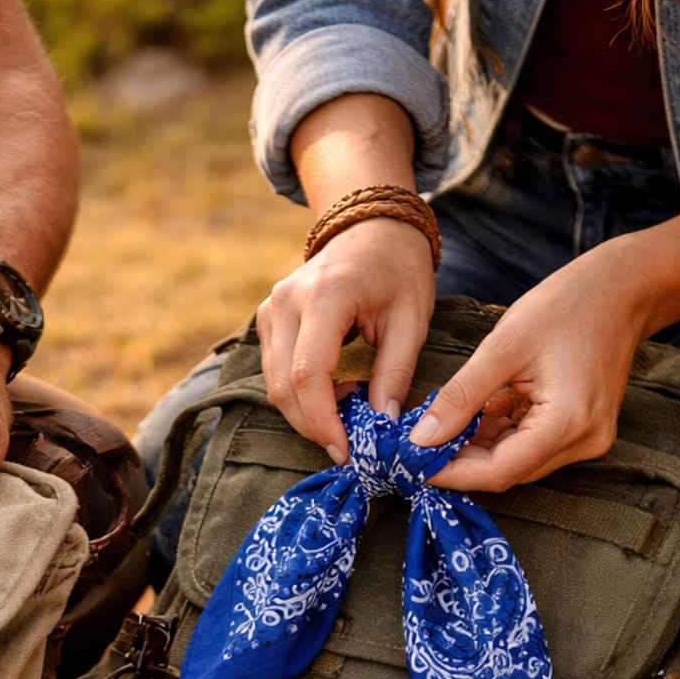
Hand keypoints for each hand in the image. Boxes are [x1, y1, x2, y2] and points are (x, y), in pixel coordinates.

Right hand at [257, 217, 435, 461]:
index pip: (308, 374)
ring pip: (273, 384)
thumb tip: (382, 425)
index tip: (345, 451)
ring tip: (347, 413)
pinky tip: (335, 392)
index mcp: (325, 296)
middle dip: (313, 425)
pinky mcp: (267, 318)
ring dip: (306, 412)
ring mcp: (270, 309)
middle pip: (283, 386)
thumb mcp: (412, 320)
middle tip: (347, 446)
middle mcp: (286, 301)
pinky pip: (274, 371)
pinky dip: (300, 394)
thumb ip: (395, 373)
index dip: (323, 421)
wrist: (371, 227)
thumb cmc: (399, 269)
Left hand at [410, 245, 645, 490]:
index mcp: (568, 422)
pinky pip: (531, 444)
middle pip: (508, 470)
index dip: (451, 473)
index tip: (412, 464)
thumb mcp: (503, 346)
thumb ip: (460, 397)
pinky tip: (472, 417)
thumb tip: (421, 438)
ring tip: (439, 427)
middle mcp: (583, 441)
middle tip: (418, 445)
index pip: (499, 470)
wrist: (623, 287)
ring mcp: (586, 438)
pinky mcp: (581, 429)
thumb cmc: (568, 304)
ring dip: (476, 449)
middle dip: (460, 461)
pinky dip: (498, 435)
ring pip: (517, 460)